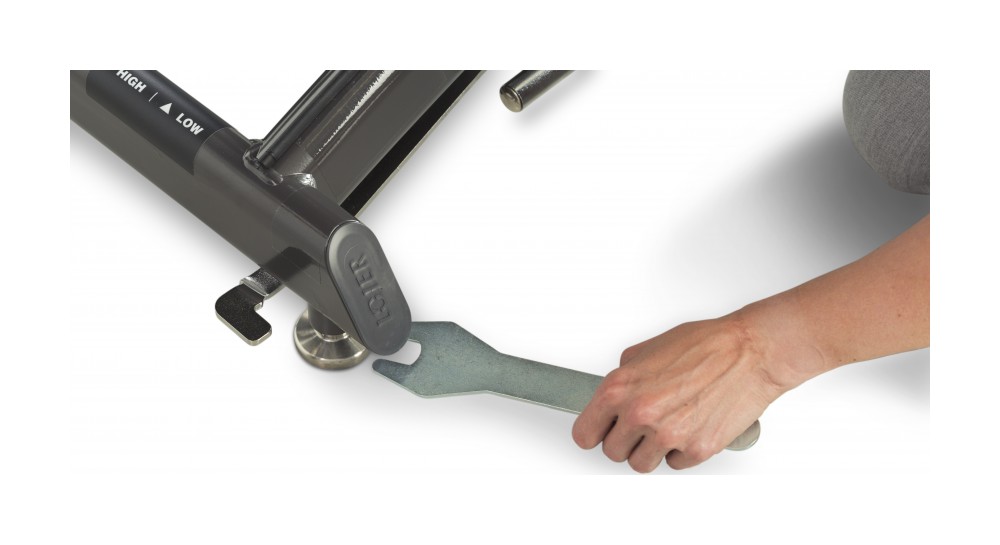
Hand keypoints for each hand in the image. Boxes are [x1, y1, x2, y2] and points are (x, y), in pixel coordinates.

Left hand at [572, 311, 808, 471]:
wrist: (751, 352)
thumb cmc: (706, 345)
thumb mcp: (649, 349)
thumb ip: (625, 376)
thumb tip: (615, 396)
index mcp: (620, 388)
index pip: (584, 433)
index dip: (593, 432)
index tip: (600, 432)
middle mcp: (640, 414)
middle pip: (612, 452)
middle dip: (625, 440)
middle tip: (641, 426)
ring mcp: (668, 435)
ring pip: (641, 464)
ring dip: (650, 450)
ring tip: (667, 426)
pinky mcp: (696, 450)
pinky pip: (675, 464)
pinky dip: (680, 451)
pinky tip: (690, 427)